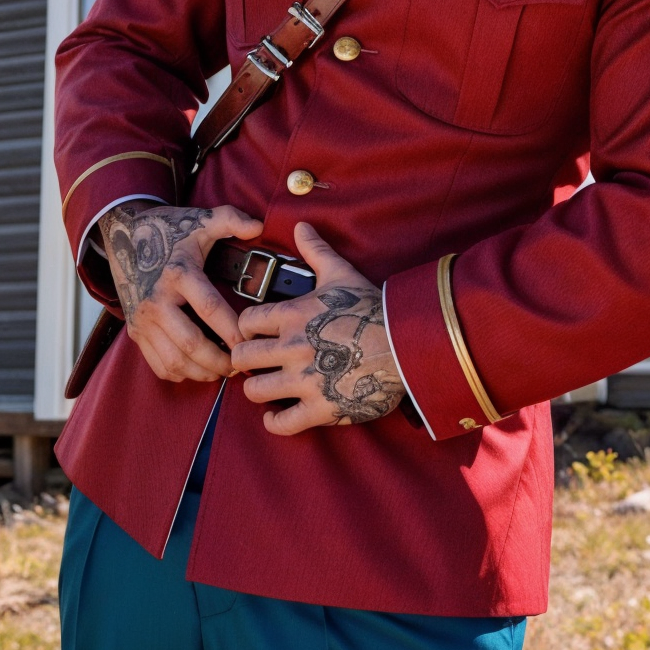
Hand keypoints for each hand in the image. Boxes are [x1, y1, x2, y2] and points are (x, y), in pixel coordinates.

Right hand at [98, 203, 263, 382]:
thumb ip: (231, 219)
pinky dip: (181, 373)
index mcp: (178, 274)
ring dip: (202, 372)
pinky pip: (158, 364)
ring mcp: (143, 319)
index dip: (233, 331)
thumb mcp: (201, 220)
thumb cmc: (169, 230)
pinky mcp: (135, 331)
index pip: (210, 309)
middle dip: (220, 361)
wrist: (125, 235)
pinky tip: (199, 369)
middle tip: (240, 364)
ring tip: (223, 370)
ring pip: (174, 360)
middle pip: (191, 343)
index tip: (251, 343)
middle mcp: (156, 300)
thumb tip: (258, 227)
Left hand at [230, 222, 404, 434]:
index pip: (245, 322)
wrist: (407, 343)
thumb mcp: (341, 273)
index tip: (255, 333)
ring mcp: (305, 381)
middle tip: (257, 361)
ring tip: (268, 385)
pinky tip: (276, 415)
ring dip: (258, 389)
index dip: (247, 328)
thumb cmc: (372, 307)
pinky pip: (282, 424)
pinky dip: (274, 422)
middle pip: (242, 357)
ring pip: (254, 390)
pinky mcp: (321, 409)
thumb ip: (315, 251)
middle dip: (246, 359)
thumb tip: (301, 226)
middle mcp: (293, 347)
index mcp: (293, 314)